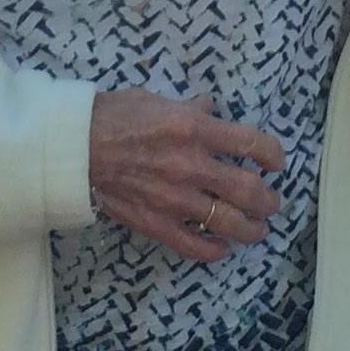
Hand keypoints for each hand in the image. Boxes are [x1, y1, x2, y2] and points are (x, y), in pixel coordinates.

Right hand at [88, 89, 286, 264]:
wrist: (73, 148)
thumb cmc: (111, 117)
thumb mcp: (156, 99)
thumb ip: (189, 107)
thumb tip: (210, 106)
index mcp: (194, 129)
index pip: (252, 144)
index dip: (273, 154)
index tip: (277, 162)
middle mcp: (191, 165)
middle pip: (249, 190)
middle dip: (268, 199)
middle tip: (272, 202)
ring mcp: (175, 198)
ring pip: (229, 222)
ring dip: (251, 228)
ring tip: (258, 228)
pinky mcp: (156, 223)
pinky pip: (194, 246)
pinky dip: (214, 251)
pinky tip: (222, 248)